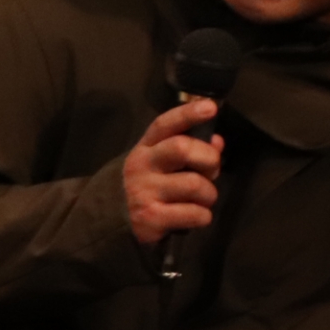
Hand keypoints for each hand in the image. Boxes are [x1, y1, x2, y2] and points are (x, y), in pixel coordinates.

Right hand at [124, 100, 223, 246]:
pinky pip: (195, 214)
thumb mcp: (162, 165)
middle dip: (209, 160)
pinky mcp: (151, 217)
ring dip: (208, 195)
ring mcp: (144, 191)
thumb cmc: (148, 188)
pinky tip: (193, 217)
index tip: (211, 107)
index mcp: (145, 148)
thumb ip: (189, 150)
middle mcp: (141, 166)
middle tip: (210, 173)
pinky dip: (203, 217)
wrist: (113, 222)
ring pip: (196, 185)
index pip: (165, 124)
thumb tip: (217, 141)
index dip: (188, 114)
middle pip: (182, 148)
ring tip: (200, 200)